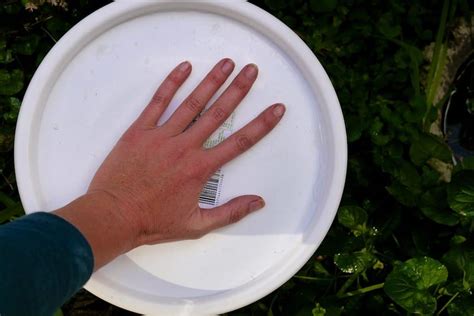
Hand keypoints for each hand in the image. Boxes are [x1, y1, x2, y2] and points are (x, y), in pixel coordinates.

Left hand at [55, 59, 284, 268]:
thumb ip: (230, 212)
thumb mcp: (196, 225)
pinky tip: (184, 67)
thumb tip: (258, 202)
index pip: (239, 142)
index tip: (276, 108)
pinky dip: (171, 83)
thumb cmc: (152, 222)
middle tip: (252, 70)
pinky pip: (158, 102)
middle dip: (238, 89)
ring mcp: (161, 136)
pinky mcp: (140, 131)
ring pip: (192, 103)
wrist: (113, 216)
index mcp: (200, 169)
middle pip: (218, 113)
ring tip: (227, 63)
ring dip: (211, 81)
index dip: (262, 124)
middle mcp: (185, 148)